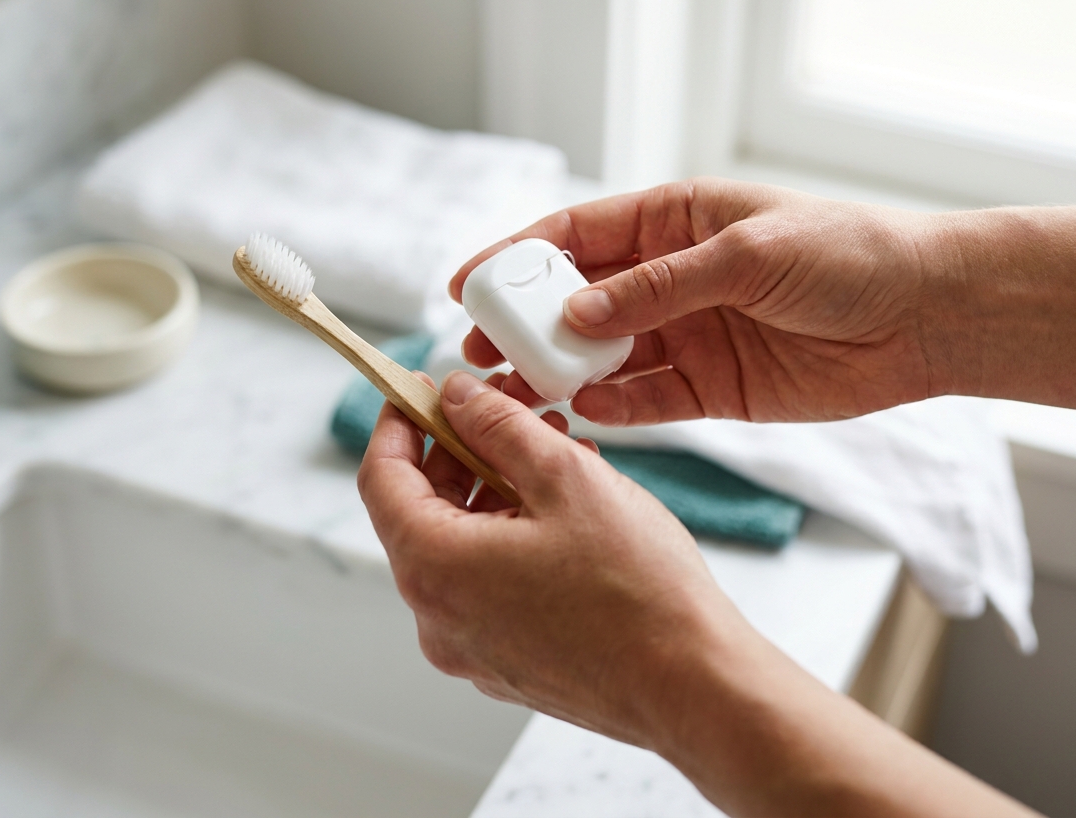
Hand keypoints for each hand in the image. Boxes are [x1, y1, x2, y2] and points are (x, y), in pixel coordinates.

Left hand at [357, 369, 742, 747]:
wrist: (694, 686)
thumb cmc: (636, 590)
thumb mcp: (565, 477)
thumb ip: (499, 426)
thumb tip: (459, 398)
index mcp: (435, 569)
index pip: (381, 478)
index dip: (400, 422)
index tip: (424, 388)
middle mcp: (438, 618)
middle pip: (423, 511)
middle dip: (463, 450)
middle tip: (508, 407)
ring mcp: (472, 647)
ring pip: (462, 545)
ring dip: (497, 488)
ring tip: (555, 449)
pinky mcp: (508, 662)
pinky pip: (490, 582)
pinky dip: (513, 534)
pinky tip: (566, 505)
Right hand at [450, 178, 940, 423]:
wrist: (924, 316)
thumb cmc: (847, 254)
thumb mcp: (747, 252)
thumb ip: (660, 285)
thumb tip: (578, 313)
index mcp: (675, 220)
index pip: (577, 235)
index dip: (518, 258)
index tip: (468, 284)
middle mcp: (671, 278)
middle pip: (577, 300)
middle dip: (526, 324)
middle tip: (477, 350)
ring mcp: (687, 335)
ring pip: (603, 355)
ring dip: (559, 372)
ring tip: (513, 393)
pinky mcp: (711, 388)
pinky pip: (646, 400)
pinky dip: (614, 408)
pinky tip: (585, 413)